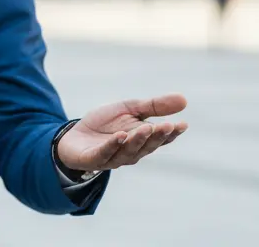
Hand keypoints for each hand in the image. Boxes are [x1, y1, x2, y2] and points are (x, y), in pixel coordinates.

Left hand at [56, 93, 187, 172]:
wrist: (74, 136)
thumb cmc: (104, 124)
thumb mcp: (129, 109)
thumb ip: (153, 106)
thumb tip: (184, 99)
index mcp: (142, 140)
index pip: (160, 139)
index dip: (171, 133)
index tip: (182, 124)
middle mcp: (131, 152)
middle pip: (147, 146)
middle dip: (157, 136)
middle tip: (167, 125)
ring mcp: (113, 157)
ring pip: (129, 151)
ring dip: (138, 140)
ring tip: (146, 128)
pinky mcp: (94, 159)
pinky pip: (105, 153)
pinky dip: (113, 145)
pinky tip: (121, 136)